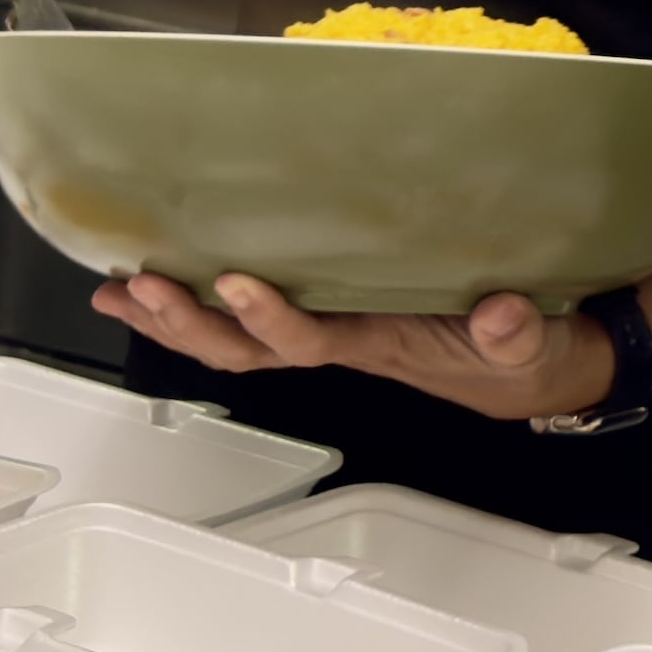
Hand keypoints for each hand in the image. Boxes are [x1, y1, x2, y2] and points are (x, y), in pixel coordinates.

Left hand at [93, 271, 616, 422]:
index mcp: (378, 343)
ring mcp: (327, 328)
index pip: (311, 339)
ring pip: (235, 340)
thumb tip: (503, 312)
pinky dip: (198, 304)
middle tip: (142, 286)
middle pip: (246, 350)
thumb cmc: (521, 353)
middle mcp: (338, 339)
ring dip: (174, 319)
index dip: (270, 318)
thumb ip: (517, 333)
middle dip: (190, 325)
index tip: (235, 283)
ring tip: (120, 291)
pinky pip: (250, 317)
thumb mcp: (531, 346)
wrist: (524, 369)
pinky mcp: (328, 310)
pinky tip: (159, 283)